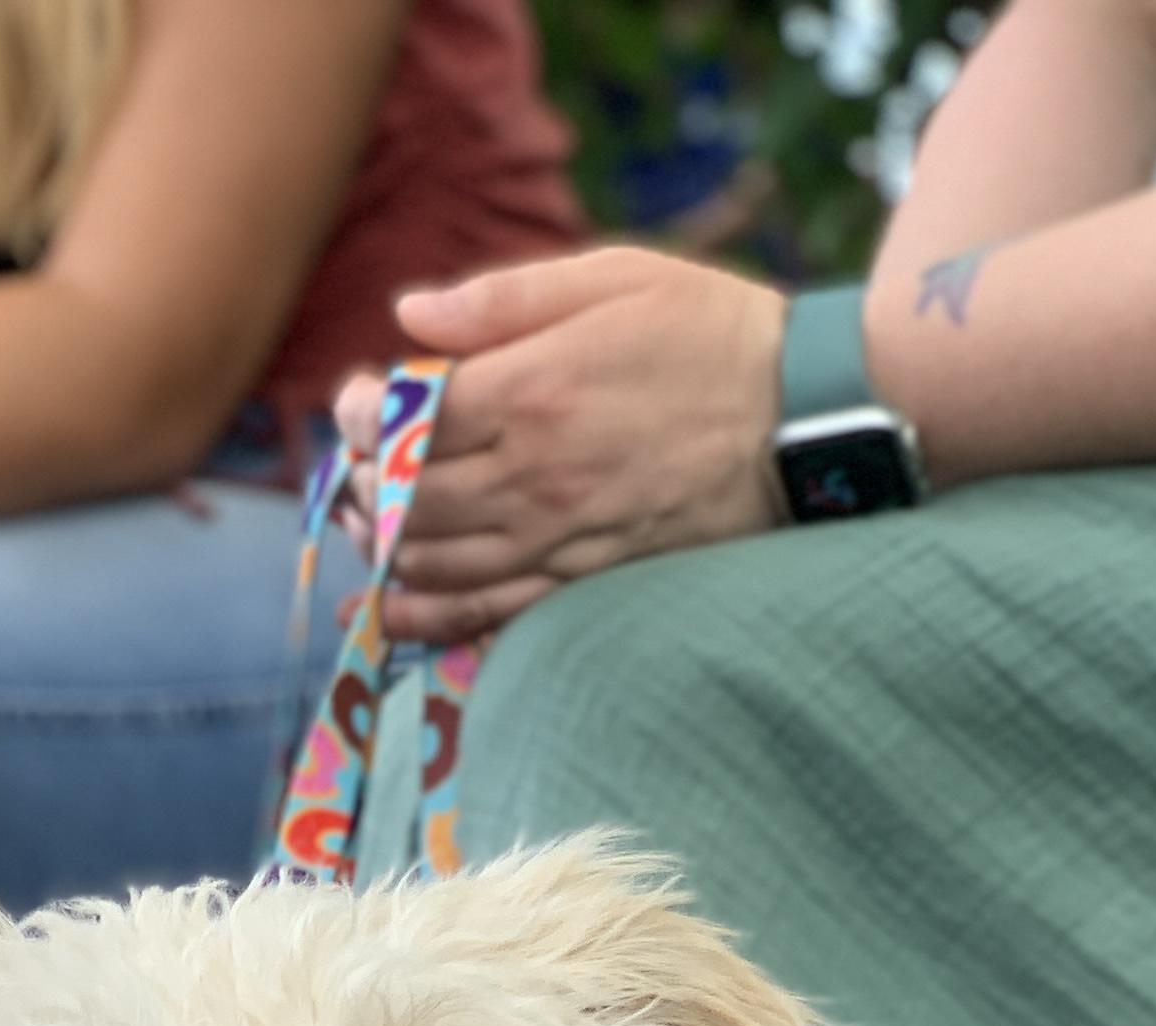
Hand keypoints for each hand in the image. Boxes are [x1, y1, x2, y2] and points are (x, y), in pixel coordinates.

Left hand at [331, 250, 787, 645]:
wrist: (799, 418)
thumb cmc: (708, 333)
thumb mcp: (613, 278)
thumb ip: (503, 299)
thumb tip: (407, 313)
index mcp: (531, 391)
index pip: (402, 419)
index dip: (359, 413)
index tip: (357, 398)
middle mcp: (533, 476)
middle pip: (402, 499)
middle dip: (360, 481)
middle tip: (355, 462)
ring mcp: (556, 538)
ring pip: (431, 563)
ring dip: (381, 546)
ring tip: (366, 519)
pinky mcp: (583, 580)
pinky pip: (485, 615)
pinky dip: (427, 617)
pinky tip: (395, 606)